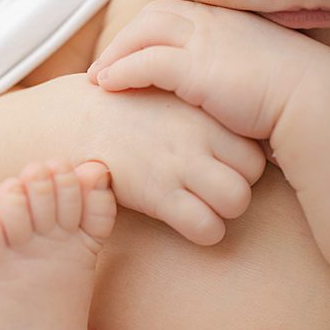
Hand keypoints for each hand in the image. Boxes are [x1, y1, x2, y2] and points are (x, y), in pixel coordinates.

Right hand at [63, 75, 266, 244]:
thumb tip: (242, 125)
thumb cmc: (130, 113)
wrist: (73, 119)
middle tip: (214, 189)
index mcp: (205, 113)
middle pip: (254, 174)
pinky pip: (207, 226)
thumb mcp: (173, 98)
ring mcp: (178, 165)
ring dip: (225, 212)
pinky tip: (186, 221)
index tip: (224, 168)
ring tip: (203, 206)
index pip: (256, 148)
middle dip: (239, 187)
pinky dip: (205, 231)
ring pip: (237, 201)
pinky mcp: (157, 193)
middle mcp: (198, 137)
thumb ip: (208, 114)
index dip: (244, 165)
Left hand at [87, 0, 329, 139]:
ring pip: (142, 33)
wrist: (315, 103)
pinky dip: (120, 71)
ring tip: (100, 78)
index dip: (155, 28)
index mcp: (233, 22)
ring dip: (116, 53)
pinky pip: (142, 62)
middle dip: (127, 36)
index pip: (181, 11)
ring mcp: (203, 42)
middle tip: (108, 62)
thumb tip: (239, 83)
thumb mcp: (270, 71)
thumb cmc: (300, 97)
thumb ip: (246, 67)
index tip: (139, 48)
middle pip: (156, 15)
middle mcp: (215, 24)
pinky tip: (108, 88)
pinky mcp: (192, 68)